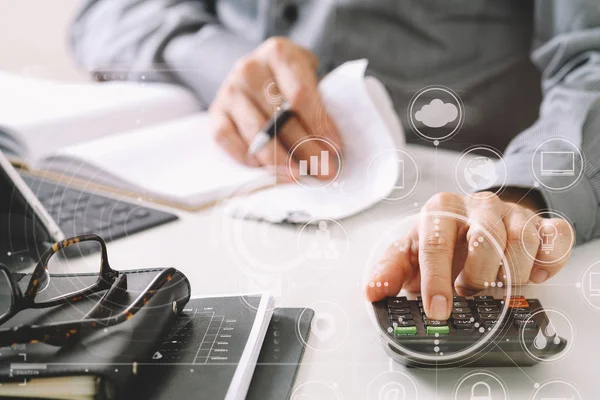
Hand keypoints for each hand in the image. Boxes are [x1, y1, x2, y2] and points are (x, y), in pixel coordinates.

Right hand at [209, 37, 340, 179]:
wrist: (255, 72)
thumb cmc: (289, 79)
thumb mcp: (309, 79)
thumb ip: (318, 105)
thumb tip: (331, 147)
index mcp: (279, 53)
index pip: (300, 94)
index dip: (319, 124)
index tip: (335, 147)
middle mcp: (250, 69)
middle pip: (280, 117)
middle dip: (306, 149)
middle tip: (324, 171)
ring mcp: (229, 91)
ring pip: (256, 132)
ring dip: (280, 160)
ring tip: (298, 176)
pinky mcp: (216, 112)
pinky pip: (227, 139)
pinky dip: (246, 157)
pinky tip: (265, 168)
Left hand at [365, 191, 573, 319]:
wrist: (473, 220)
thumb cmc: (441, 239)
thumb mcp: (410, 252)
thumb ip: (390, 270)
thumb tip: (373, 291)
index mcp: (441, 210)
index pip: (437, 243)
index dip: (436, 280)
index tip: (437, 310)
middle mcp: (477, 206)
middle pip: (485, 241)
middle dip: (477, 277)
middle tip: (470, 293)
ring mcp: (511, 213)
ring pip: (521, 242)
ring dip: (510, 275)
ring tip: (496, 284)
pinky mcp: (540, 223)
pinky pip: (557, 237)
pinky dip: (549, 261)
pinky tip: (535, 275)